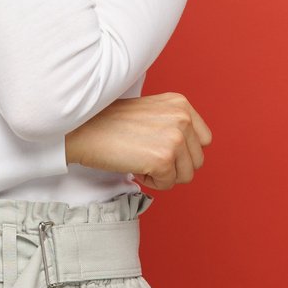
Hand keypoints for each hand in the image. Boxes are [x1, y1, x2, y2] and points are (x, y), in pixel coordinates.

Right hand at [64, 93, 212, 190]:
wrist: (83, 130)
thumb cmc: (110, 123)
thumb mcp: (152, 112)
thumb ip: (174, 124)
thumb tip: (190, 151)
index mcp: (181, 104)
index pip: (204, 140)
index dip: (183, 151)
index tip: (159, 147)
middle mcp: (182, 118)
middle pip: (197, 161)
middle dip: (173, 165)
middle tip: (145, 153)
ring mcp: (175, 138)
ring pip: (186, 175)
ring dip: (162, 174)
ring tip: (139, 157)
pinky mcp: (164, 159)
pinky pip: (168, 184)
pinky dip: (150, 181)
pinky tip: (134, 164)